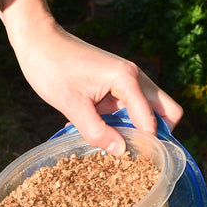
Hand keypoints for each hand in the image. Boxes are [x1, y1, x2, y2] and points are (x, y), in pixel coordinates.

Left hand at [0, 0, 182, 154]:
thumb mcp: (72, 105)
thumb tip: (122, 152)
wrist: (38, 41)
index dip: (146, 145)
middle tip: (134, 153)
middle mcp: (135, 77)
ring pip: (150, 110)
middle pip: (168, 112)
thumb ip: (97, 131)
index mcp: (127, 79)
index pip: (152, 121)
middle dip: (156, 135)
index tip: (133, 164)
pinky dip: (122, 121)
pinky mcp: (117, 83)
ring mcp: (128, 79)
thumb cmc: (52, 68)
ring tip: (112, 144)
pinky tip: (99, 129)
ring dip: (137, 129)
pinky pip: (131, 107)